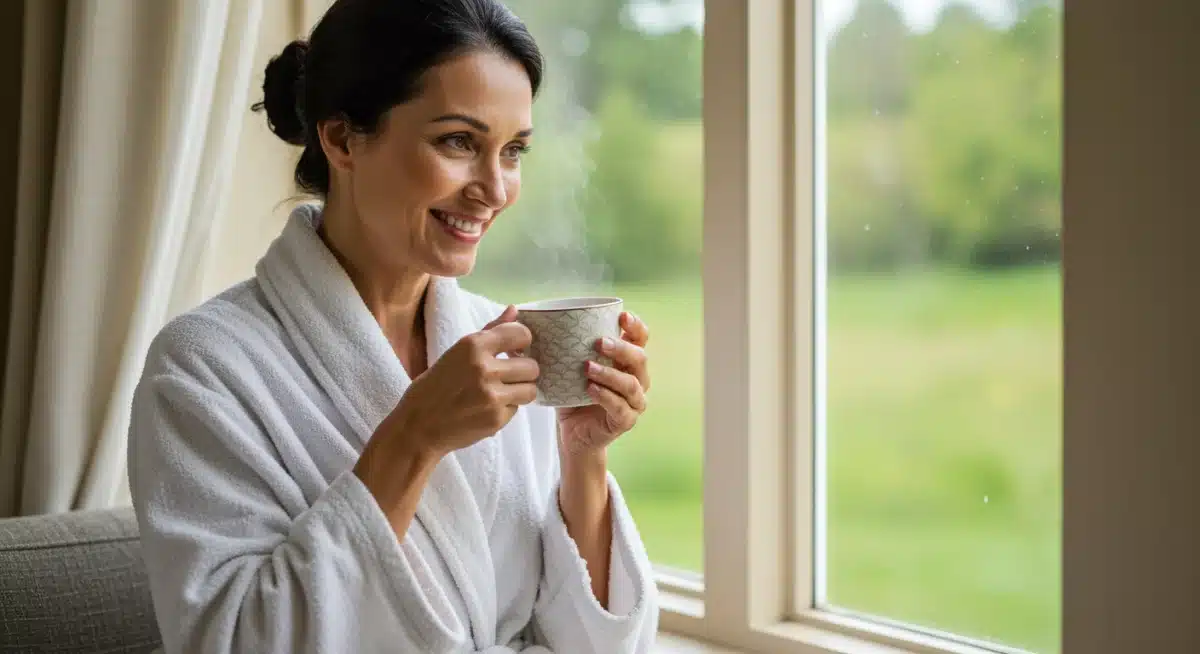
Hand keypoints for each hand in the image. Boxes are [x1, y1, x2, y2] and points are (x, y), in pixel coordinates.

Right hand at [388, 305, 538, 456]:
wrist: (417, 427)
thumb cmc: (434, 387)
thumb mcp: (457, 352)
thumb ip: (490, 331)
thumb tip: (515, 309)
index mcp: (473, 345)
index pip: (521, 334)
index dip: (522, 343)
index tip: (514, 350)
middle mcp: (484, 368)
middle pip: (532, 366)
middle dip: (523, 372)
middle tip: (507, 376)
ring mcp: (491, 396)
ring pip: (530, 390)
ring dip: (519, 391)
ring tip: (500, 393)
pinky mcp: (496, 419)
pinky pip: (517, 409)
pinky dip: (506, 409)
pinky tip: (486, 409)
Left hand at [557, 311, 649, 455]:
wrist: (571, 433)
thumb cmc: (571, 395)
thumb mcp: (563, 367)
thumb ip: (550, 343)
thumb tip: (516, 316)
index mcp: (625, 361)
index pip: (641, 338)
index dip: (635, 326)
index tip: (621, 317)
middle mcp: (636, 379)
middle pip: (640, 358)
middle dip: (621, 348)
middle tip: (598, 342)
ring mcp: (633, 402)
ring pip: (631, 384)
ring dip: (610, 373)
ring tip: (587, 367)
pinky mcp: (624, 421)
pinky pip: (620, 408)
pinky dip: (606, 397)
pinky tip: (590, 389)